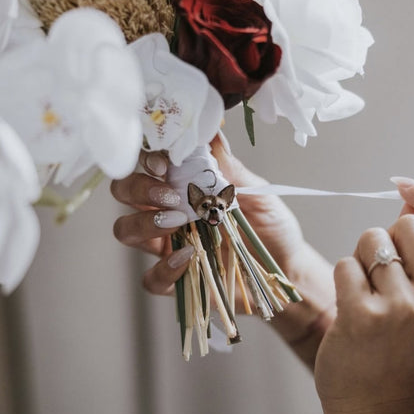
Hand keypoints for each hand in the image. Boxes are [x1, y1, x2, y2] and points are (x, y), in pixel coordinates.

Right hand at [111, 137, 307, 302]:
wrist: (288, 267)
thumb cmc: (272, 227)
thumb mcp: (258, 193)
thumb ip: (231, 169)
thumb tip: (212, 133)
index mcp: (185, 187)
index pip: (149, 165)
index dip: (146, 160)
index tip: (163, 164)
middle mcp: (169, 213)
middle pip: (125, 193)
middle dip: (137, 188)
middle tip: (169, 196)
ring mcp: (168, 247)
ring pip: (126, 231)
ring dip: (144, 223)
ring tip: (178, 221)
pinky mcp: (175, 280)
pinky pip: (151, 278)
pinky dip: (164, 269)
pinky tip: (188, 257)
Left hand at [315, 179, 413, 413]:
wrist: (374, 406)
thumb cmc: (399, 350)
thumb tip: (412, 194)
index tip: (407, 184)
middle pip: (405, 224)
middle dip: (387, 241)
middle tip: (383, 279)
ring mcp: (403, 309)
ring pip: (372, 240)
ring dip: (363, 261)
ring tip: (369, 297)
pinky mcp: (363, 316)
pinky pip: (346, 264)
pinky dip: (344, 279)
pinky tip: (351, 308)